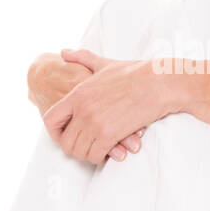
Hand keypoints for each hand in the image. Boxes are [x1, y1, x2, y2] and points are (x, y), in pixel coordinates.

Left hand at [27, 52, 144, 160]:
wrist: (159, 83)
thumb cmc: (135, 73)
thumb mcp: (104, 64)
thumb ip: (81, 58)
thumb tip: (63, 52)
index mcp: (78, 93)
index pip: (50, 119)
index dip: (55, 132)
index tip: (65, 135)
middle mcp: (82, 109)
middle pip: (64, 141)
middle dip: (73, 148)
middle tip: (85, 147)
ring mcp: (94, 123)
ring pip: (79, 151)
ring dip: (87, 155)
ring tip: (97, 151)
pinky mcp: (109, 134)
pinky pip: (95, 155)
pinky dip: (100, 158)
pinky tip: (108, 153)